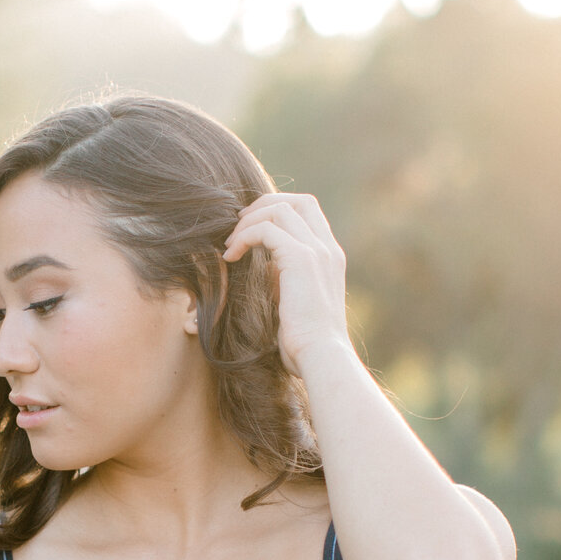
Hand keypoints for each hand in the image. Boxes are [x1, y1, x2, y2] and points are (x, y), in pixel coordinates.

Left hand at [223, 192, 350, 377]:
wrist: (321, 358)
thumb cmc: (306, 343)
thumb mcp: (295, 303)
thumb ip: (283, 280)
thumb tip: (260, 269)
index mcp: (330, 257)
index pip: (308, 212)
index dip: (277, 209)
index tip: (251, 227)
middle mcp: (328, 249)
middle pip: (297, 201)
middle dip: (263, 205)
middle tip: (237, 225)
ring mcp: (317, 251)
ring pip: (279, 209)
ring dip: (248, 222)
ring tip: (229, 245)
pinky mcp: (301, 259)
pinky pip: (266, 229)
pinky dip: (244, 237)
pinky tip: (230, 257)